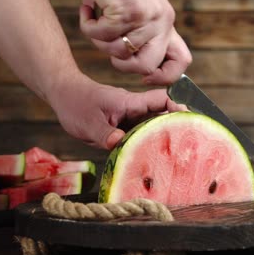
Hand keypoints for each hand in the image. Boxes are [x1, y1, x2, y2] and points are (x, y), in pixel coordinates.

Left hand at [47, 73, 185, 149]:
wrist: (64, 96)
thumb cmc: (76, 103)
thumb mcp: (87, 121)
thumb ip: (104, 133)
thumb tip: (120, 142)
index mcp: (130, 103)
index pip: (160, 100)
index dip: (176, 107)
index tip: (188, 118)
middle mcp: (134, 111)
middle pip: (162, 116)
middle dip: (176, 126)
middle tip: (189, 143)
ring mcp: (130, 120)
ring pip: (152, 128)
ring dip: (163, 137)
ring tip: (176, 154)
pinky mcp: (124, 129)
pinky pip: (140, 136)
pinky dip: (148, 144)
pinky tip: (152, 158)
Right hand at [79, 0, 191, 84]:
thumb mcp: (140, 13)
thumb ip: (145, 38)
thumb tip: (145, 72)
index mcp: (166, 23)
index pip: (182, 61)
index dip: (165, 77)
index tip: (145, 78)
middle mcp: (162, 21)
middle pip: (145, 66)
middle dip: (121, 64)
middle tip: (109, 45)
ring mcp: (145, 16)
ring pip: (116, 52)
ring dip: (98, 39)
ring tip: (96, 18)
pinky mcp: (126, 10)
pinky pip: (99, 35)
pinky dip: (87, 25)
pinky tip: (88, 8)